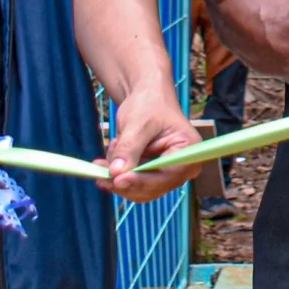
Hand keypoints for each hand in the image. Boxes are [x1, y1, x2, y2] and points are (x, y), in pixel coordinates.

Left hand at [103, 86, 203, 202]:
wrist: (146, 98)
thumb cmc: (149, 104)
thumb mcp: (137, 123)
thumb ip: (129, 148)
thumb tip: (116, 174)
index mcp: (189, 153)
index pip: (166, 176)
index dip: (141, 181)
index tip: (117, 179)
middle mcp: (182, 169)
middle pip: (152, 188)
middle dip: (124, 179)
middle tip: (100, 169)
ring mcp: (167, 174)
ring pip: (139, 190)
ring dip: (118, 176)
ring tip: (112, 148)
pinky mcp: (152, 176)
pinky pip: (132, 184)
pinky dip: (118, 174)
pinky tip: (112, 155)